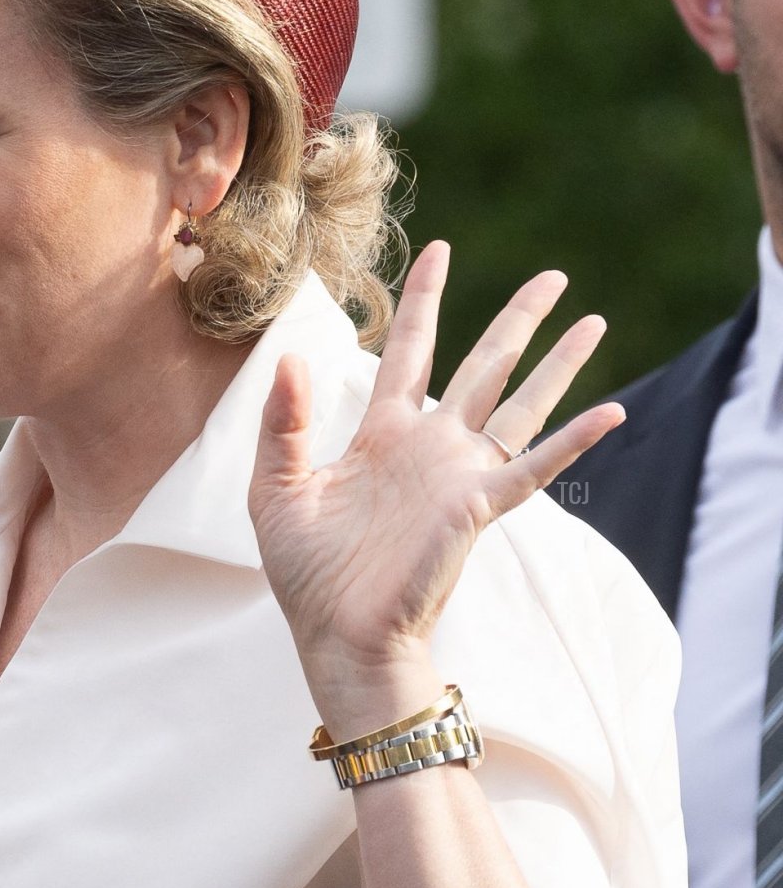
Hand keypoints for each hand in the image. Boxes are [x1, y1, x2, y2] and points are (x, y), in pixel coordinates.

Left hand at [248, 241, 623, 728]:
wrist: (338, 637)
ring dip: (558, 363)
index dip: (426, 301)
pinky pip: (533, 467)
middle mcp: (429, 447)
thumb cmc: (306, 576)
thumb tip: (290, 357)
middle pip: (483, 365)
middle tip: (553, 276)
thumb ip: (283, 423)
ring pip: (519, 403)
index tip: (441, 251)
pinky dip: (572, 441)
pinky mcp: (476, 507)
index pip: (411, 352)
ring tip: (594, 319)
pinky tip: (611, 411)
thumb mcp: (277, 489)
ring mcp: (459, 475)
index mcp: (382, 436)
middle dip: (517, 320)